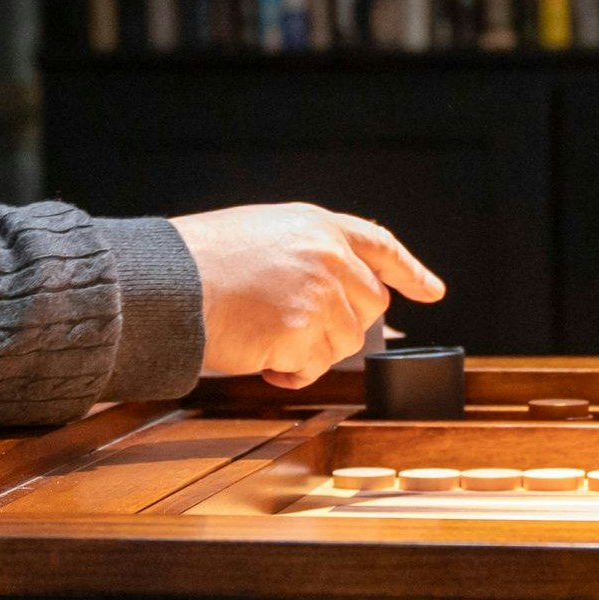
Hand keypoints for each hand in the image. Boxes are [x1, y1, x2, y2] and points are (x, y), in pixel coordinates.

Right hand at [173, 203, 446, 386]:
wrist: (167, 281)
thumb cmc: (197, 262)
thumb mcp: (261, 235)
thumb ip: (304, 255)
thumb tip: (331, 295)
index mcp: (317, 225)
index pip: (379, 245)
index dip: (409, 270)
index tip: (432, 290)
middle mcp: (328, 255)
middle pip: (369, 306)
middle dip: (341, 326)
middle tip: (297, 333)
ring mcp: (320, 293)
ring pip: (346, 342)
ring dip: (311, 352)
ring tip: (268, 341)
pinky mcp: (305, 330)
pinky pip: (315, 367)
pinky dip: (292, 374)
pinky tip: (263, 362)